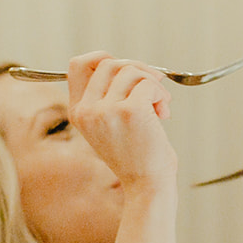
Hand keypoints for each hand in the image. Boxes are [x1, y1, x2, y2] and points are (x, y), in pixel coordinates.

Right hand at [65, 52, 175, 186]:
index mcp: (78, 112)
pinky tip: (163, 113)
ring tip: (161, 106)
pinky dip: (161, 94)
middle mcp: (87, 110)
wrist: (147, 186)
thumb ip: (109, 97)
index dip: (103, 57)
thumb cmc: (137, 158)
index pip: (78, 65)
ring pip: (131, 70)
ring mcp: (106, 110)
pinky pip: (148, 84)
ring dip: (153, 84)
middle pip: (109, 62)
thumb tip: (129, 65)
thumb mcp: (111, 126)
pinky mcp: (130, 111)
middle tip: (155, 87)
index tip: (126, 67)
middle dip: (138, 69)